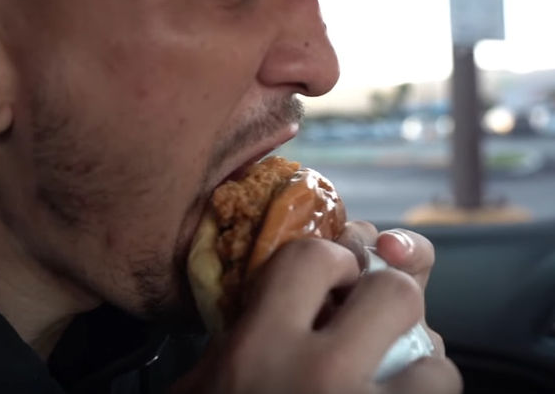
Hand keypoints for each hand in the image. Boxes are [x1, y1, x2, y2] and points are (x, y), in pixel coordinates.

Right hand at [172, 223, 461, 393]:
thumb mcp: (200, 387)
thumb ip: (232, 341)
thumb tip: (279, 295)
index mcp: (259, 348)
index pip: (313, 257)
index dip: (332, 258)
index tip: (334, 278)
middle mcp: (321, 376)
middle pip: (396, 293)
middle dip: (389, 300)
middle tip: (370, 323)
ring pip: (437, 362)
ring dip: (420, 369)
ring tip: (392, 383)